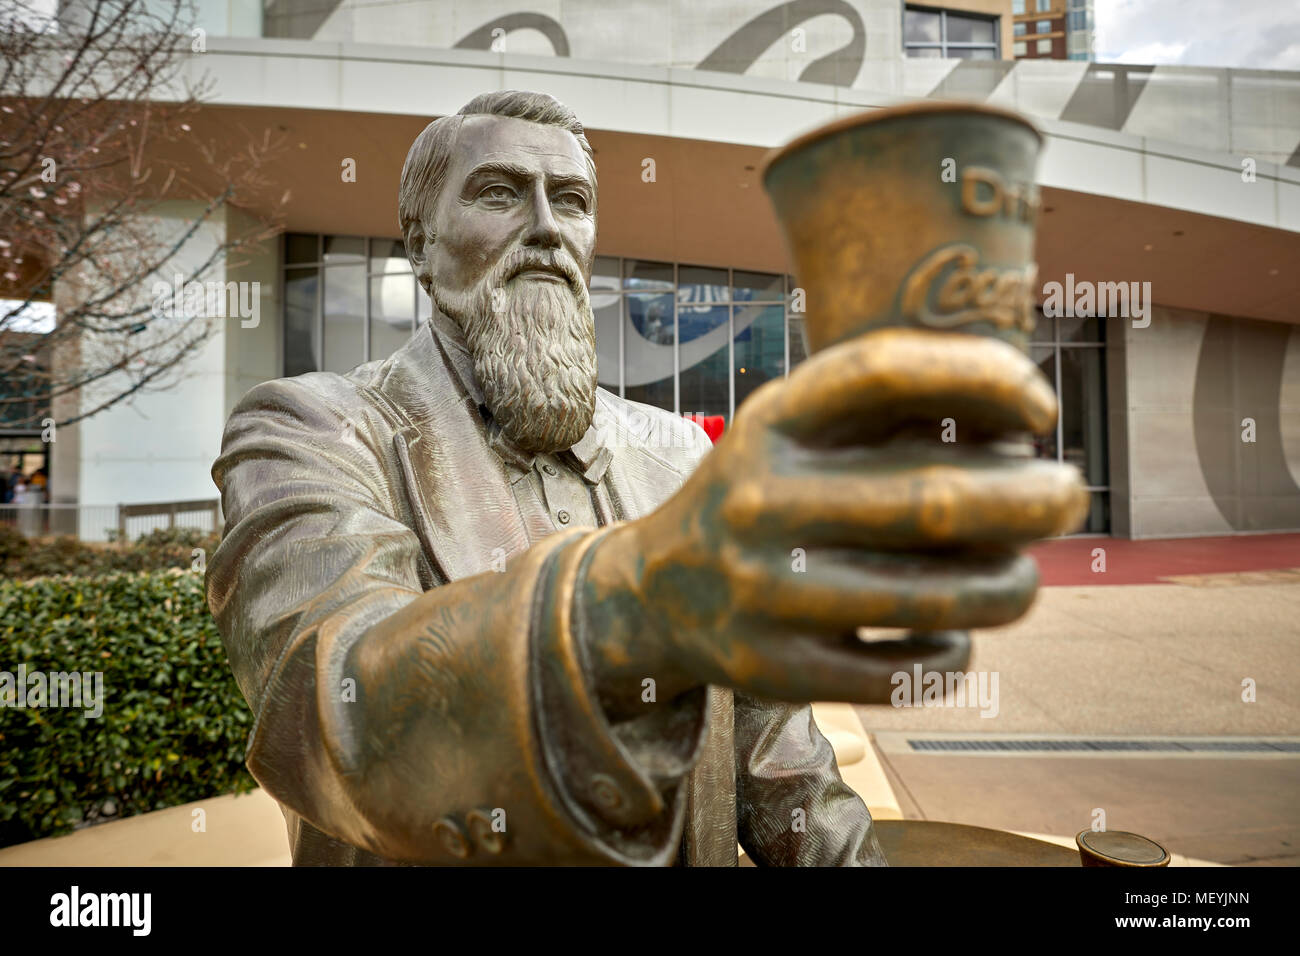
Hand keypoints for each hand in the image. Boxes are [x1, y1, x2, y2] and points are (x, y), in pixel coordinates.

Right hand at [580, 328, 1087, 713]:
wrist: (654, 593)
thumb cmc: (758, 494)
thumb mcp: (787, 428)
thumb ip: (876, 409)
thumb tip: (1020, 409)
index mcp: (768, 425)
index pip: (883, 373)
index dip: (981, 376)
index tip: (1040, 406)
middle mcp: (760, 502)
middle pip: (935, 499)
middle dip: (1032, 500)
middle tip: (1069, 497)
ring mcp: (767, 593)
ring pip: (937, 599)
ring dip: (1011, 586)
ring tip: (1024, 575)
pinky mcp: (779, 671)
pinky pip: (907, 673)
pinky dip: (954, 651)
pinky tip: (958, 631)